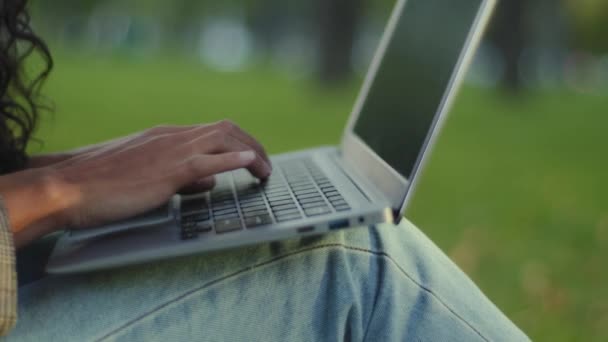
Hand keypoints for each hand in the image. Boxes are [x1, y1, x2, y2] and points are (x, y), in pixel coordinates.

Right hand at [44, 120, 271, 228]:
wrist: (70, 186)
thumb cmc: (103, 185)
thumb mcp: (147, 176)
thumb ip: (181, 176)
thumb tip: (210, 182)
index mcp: (166, 136)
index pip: (212, 131)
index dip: (238, 142)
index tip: (252, 156)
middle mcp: (172, 137)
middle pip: (225, 130)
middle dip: (253, 144)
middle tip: (266, 165)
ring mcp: (170, 151)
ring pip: (222, 139)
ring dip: (251, 152)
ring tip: (266, 170)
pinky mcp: (166, 170)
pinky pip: (206, 161)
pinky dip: (232, 159)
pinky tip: (249, 162)